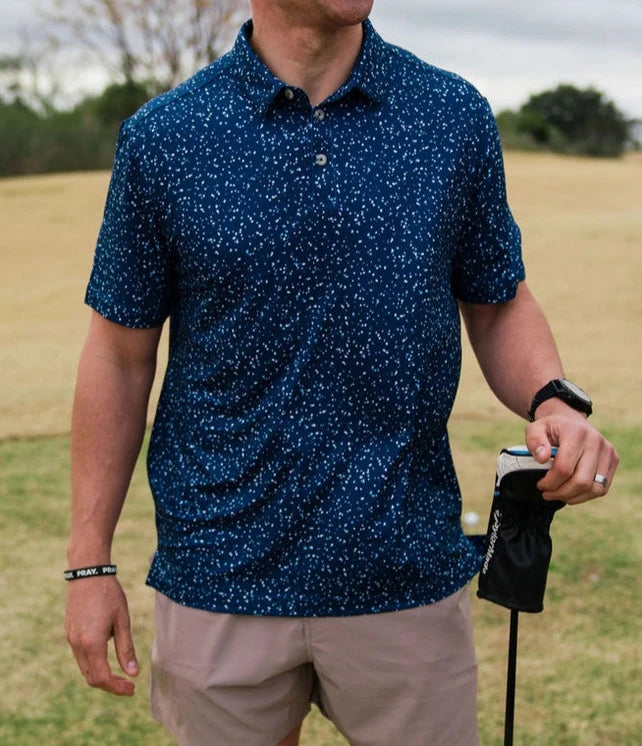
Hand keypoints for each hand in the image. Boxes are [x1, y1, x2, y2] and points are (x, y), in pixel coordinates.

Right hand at [65, 576, 138, 695]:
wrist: (88, 573)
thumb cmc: (109, 594)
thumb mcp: (122, 620)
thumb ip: (126, 648)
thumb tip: (133, 673)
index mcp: (91, 643)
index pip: (102, 678)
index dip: (117, 687)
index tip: (132, 689)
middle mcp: (77, 645)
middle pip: (91, 677)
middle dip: (110, 685)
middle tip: (129, 685)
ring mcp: (70, 639)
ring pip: (85, 668)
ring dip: (101, 675)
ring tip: (121, 674)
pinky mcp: (69, 632)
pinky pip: (80, 656)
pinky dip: (94, 663)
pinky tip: (108, 656)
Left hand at [525, 404, 618, 504]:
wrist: (570, 421)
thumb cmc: (551, 429)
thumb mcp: (535, 429)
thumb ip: (534, 441)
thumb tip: (542, 458)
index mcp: (576, 432)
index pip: (564, 467)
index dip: (550, 482)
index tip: (540, 485)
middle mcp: (596, 441)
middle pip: (581, 481)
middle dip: (560, 492)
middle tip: (547, 493)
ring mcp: (608, 451)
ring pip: (594, 489)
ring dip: (573, 497)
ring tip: (558, 494)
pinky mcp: (613, 460)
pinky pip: (601, 488)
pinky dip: (585, 496)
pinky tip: (571, 492)